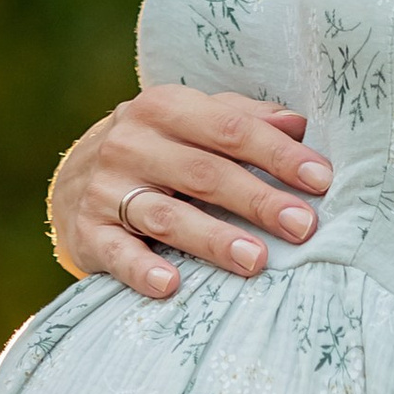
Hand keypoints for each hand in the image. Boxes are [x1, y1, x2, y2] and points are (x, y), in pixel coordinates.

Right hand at [47, 85, 330, 301]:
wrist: (72, 179)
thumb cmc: (156, 148)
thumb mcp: (191, 122)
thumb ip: (242, 119)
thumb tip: (298, 124)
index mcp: (164, 108)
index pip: (229, 128)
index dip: (277, 153)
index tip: (320, 179)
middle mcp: (131, 143)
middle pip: (204, 174)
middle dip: (258, 200)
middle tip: (303, 226)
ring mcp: (106, 189)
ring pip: (167, 215)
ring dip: (214, 239)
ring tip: (257, 261)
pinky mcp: (89, 232)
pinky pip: (118, 253)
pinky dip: (143, 269)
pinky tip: (170, 285)